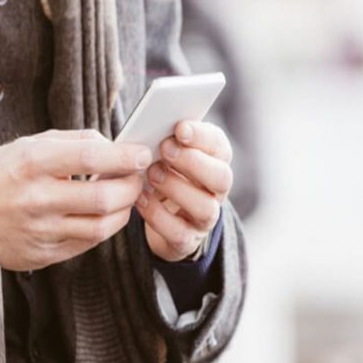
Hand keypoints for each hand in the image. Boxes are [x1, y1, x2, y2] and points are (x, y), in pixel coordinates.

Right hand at [0, 129, 150, 270]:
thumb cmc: (2, 172)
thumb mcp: (31, 144)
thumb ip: (76, 141)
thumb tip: (117, 146)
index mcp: (33, 162)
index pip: (90, 157)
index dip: (124, 156)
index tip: (142, 154)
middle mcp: (36, 199)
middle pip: (103, 197)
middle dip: (131, 187)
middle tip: (137, 178)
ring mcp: (39, 231)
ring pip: (100, 227)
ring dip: (122, 211)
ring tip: (122, 197)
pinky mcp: (41, 256)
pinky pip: (86, 244)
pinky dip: (102, 228)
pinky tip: (102, 215)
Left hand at [136, 121, 232, 261]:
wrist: (162, 216)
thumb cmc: (163, 171)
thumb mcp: (167, 151)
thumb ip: (167, 137)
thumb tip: (153, 123)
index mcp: (216, 160)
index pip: (220, 146)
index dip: (202, 137)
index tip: (179, 128)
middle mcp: (217, 190)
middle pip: (221, 177)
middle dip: (193, 162)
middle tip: (165, 148)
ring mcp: (205, 217)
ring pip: (206, 207)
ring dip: (177, 189)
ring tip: (152, 174)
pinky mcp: (187, 239)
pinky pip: (180, 233)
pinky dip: (158, 216)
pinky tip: (141, 199)